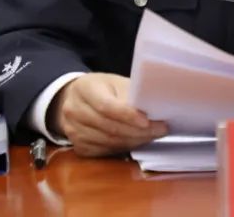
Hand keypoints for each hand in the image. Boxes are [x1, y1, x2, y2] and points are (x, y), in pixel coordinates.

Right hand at [49, 73, 167, 156]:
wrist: (76, 99)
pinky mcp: (78, 146)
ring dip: (134, 141)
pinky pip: (105, 151)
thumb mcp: (115, 82)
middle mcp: (74, 110)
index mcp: (84, 88)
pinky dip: (124, 148)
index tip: (147, 121)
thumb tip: (153, 109)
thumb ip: (130, 94)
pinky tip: (136, 141)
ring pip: (109, 142)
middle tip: (160, 130)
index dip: (128, 116)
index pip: (106, 106)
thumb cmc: (102, 89)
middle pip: (109, 127)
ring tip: (152, 135)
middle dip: (138, 131)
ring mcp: (73, 130)